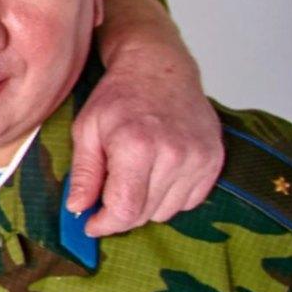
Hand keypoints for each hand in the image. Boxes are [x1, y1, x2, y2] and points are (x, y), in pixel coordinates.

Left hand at [70, 59, 222, 236]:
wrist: (159, 68)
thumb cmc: (118, 96)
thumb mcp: (86, 129)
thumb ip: (83, 173)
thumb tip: (77, 207)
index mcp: (137, 146)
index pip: (125, 209)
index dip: (104, 224)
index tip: (90, 224)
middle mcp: (173, 155)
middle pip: (145, 214)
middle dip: (120, 213)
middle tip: (105, 198)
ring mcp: (198, 158)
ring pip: (167, 211)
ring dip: (145, 205)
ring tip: (132, 176)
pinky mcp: (213, 160)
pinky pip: (189, 201)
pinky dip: (168, 196)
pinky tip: (156, 173)